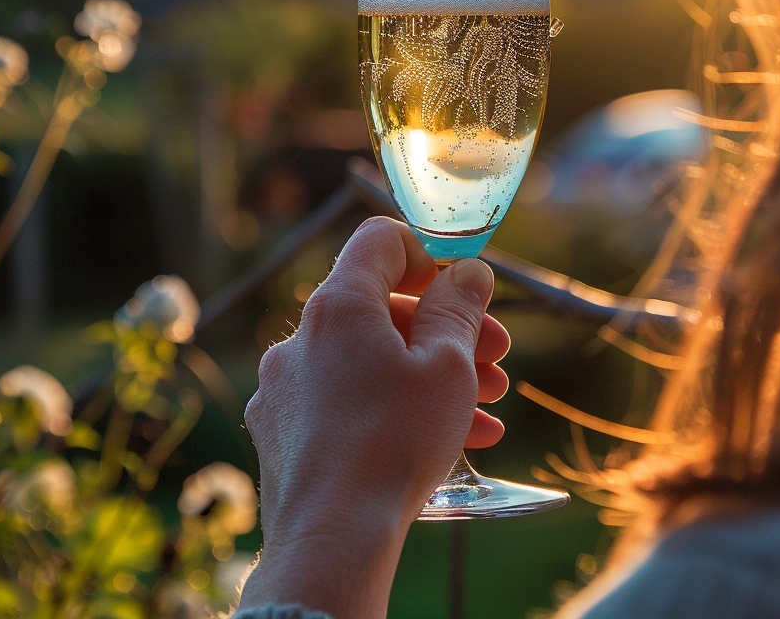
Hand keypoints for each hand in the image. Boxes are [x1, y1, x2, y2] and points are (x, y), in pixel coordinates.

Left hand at [239, 217, 509, 617]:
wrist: (333, 537)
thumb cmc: (395, 443)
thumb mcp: (447, 366)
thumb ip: (459, 308)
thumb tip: (468, 272)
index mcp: (337, 305)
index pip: (380, 241)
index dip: (429, 255)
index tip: (464, 292)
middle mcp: (299, 339)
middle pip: (380, 308)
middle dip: (445, 329)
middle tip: (496, 359)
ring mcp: (285, 389)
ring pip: (367, 362)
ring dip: (428, 375)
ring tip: (486, 410)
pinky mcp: (283, 433)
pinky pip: (344, 402)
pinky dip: (391, 409)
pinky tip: (443, 442)